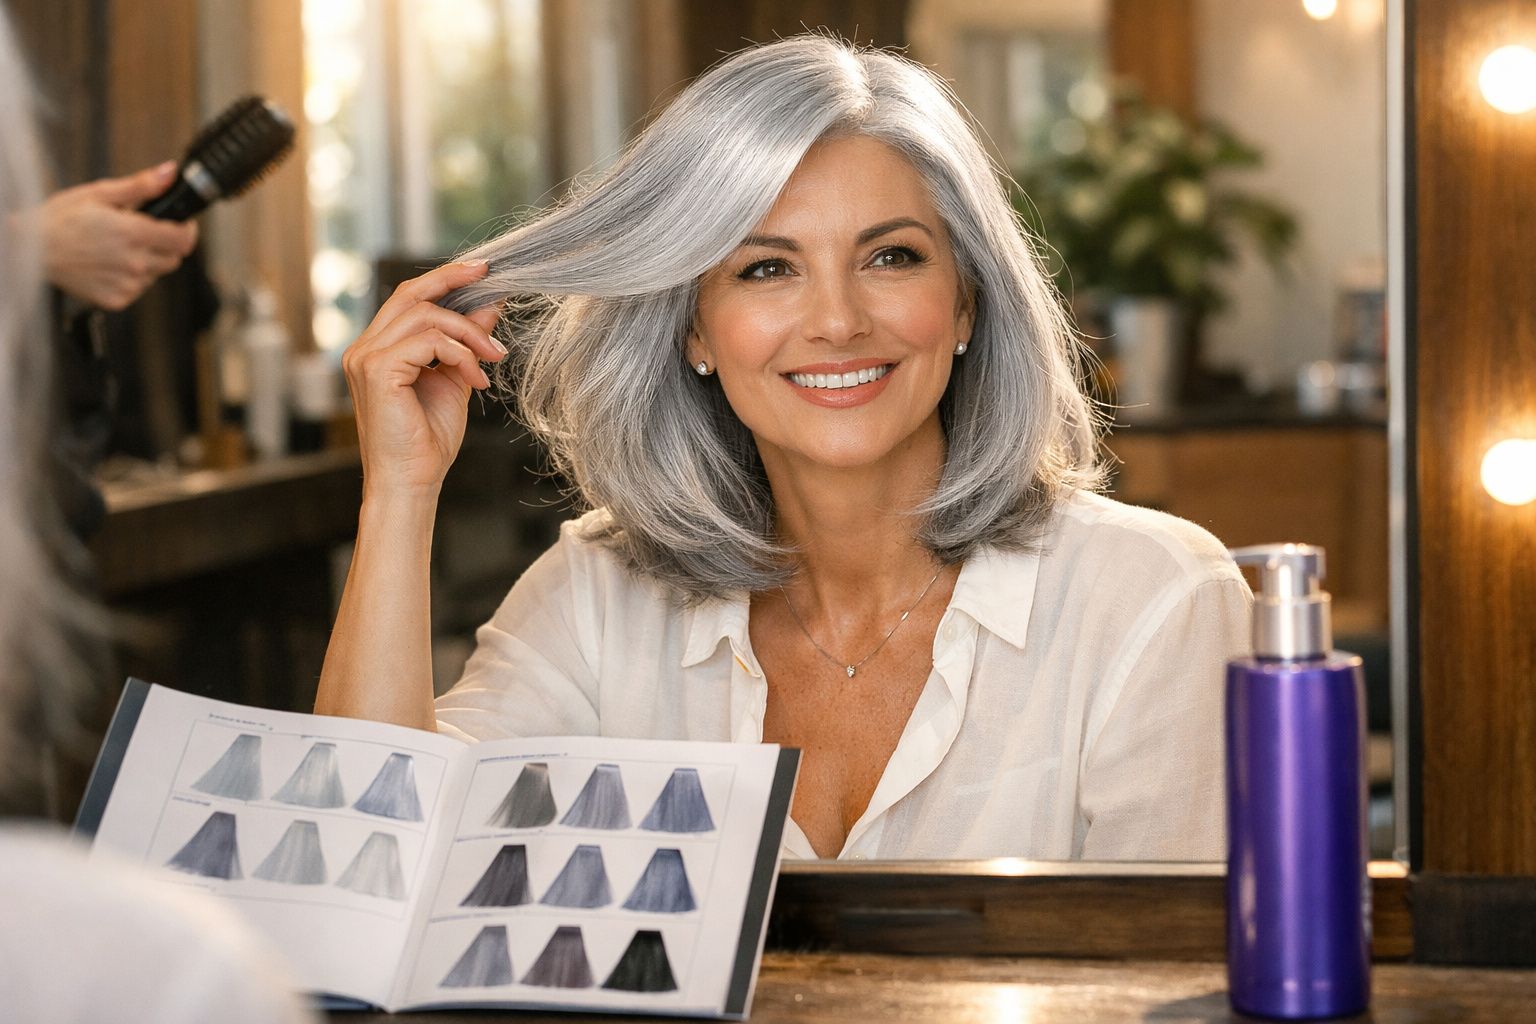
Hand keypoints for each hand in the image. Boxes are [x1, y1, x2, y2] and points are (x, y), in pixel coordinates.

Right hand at [39, 161, 199, 309]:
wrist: (31, 251)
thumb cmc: (61, 219)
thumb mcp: (100, 194)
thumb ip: (141, 186)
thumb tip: (170, 173)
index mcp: (133, 234)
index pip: (184, 239)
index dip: (187, 230)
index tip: (182, 223)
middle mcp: (134, 263)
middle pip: (174, 258)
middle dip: (166, 244)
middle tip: (142, 233)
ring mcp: (127, 285)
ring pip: (157, 274)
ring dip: (148, 261)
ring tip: (118, 248)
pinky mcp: (117, 300)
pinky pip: (138, 289)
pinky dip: (131, 278)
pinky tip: (109, 264)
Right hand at [342, 260, 505, 498]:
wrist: (412, 482)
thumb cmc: (427, 441)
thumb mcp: (455, 381)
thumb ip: (466, 343)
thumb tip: (488, 306)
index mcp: (378, 349)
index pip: (409, 298)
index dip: (444, 279)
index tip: (481, 272)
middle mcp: (365, 348)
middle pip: (411, 294)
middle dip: (454, 281)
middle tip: (493, 282)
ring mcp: (366, 357)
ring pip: (426, 316)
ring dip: (469, 334)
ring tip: (493, 359)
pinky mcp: (378, 370)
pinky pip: (428, 341)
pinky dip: (460, 354)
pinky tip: (475, 379)